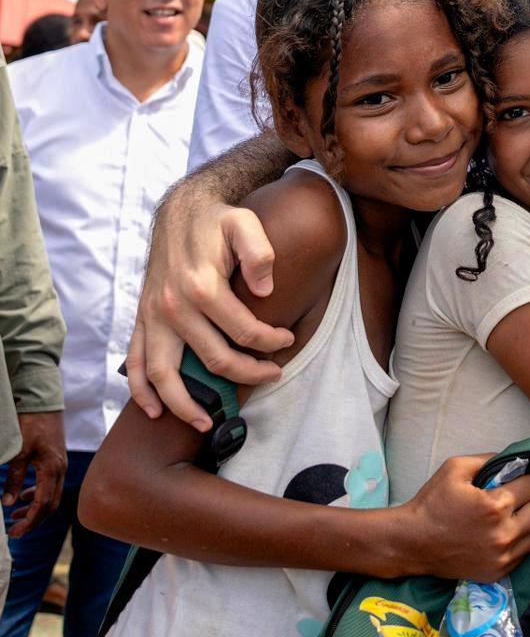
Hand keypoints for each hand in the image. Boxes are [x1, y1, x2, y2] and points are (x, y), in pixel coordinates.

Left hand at [6, 411, 64, 537]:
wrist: (44, 403)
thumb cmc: (31, 425)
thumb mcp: (19, 452)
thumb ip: (14, 478)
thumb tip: (8, 503)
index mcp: (52, 469)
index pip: (43, 504)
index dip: (30, 521)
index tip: (14, 532)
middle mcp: (60, 470)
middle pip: (51, 504)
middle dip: (34, 520)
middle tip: (15, 531)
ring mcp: (60, 465)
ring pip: (52, 496)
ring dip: (35, 509)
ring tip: (16, 516)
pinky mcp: (56, 461)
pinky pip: (51, 485)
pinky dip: (38, 495)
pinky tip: (24, 496)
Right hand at [127, 198, 293, 430]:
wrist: (180, 212)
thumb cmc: (218, 221)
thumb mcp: (245, 223)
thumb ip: (260, 252)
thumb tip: (266, 291)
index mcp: (202, 286)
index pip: (244, 331)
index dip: (271, 342)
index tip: (287, 340)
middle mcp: (173, 307)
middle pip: (213, 359)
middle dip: (248, 374)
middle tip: (272, 374)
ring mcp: (153, 317)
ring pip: (164, 374)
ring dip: (183, 404)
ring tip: (206, 424)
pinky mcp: (142, 319)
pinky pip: (135, 361)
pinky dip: (140, 390)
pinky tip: (154, 410)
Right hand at [393, 454, 529, 579]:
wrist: (412, 543)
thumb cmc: (433, 502)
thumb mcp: (456, 468)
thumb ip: (490, 459)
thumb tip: (516, 460)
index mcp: (495, 505)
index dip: (526, 479)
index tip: (514, 482)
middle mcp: (504, 534)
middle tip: (519, 500)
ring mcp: (502, 557)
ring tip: (511, 519)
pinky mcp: (498, 572)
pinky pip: (525, 553)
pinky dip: (519, 543)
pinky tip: (501, 536)